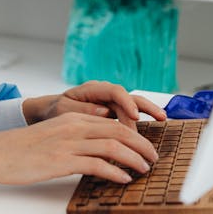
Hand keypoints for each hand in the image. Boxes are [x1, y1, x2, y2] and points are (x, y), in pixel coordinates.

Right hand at [0, 112, 158, 186]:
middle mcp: (74, 126)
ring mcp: (69, 143)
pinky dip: (115, 172)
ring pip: (113, 146)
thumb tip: (99, 150)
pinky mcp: (62, 160)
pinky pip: (97, 164)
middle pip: (119, 131)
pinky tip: (123, 179)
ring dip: (134, 158)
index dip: (135, 133)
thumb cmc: (23, 148)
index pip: (113, 122)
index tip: (146, 146)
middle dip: (142, 145)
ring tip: (144, 169)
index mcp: (74, 118)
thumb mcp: (54, 135)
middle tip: (154, 158)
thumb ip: (76, 137)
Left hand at [22, 80, 166, 129]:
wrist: (49, 111)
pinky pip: (129, 114)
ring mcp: (110, 102)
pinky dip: (142, 118)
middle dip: (144, 107)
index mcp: (92, 89)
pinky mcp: (112, 112)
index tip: (134, 115)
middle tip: (159, 119)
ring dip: (148, 110)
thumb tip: (104, 112)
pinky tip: (155, 123)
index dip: (126, 102)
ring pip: (133, 103)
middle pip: (128, 96)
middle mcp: (104, 93)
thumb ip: (82, 110)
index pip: (114, 91)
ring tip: (163, 118)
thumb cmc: (54, 111)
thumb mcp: (63, 111)